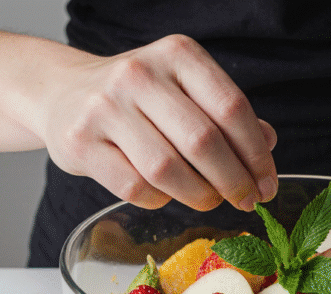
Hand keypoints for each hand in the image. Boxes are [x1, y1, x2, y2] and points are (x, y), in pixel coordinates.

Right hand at [37, 34, 277, 210]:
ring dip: (199, 195)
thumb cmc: (138, 99)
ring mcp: (104, 107)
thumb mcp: (185, 91)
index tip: (267, 184)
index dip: (256, 153)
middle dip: (234, 181)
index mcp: (177, 54)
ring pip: (168, 169)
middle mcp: (139, 74)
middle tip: (246, 201)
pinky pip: (135, 187)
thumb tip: (268, 142)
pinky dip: (160, 199)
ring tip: (209, 200)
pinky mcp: (80, 143)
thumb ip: (225, 115)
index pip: (231, 107)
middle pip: (203, 141)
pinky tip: (167, 194)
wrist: (63, 93)